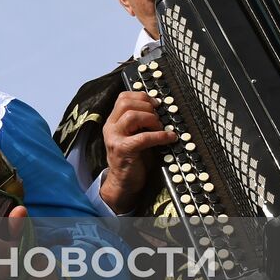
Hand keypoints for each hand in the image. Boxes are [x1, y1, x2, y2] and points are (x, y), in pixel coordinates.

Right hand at [100, 91, 175, 213]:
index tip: (156, 103)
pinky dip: (160, 136)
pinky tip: (169, 138)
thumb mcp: (133, 136)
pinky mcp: (123, 150)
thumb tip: (160, 109)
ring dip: (151, 119)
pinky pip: (143, 137)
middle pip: (126, 103)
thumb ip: (140, 122)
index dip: (141, 96)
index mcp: (113, 121)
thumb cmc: (132, 159)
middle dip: (147, 106)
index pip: (122, 97)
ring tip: (160, 128)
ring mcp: (115, 138)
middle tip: (158, 117)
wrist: (123, 183)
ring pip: (131, 116)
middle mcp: (111, 127)